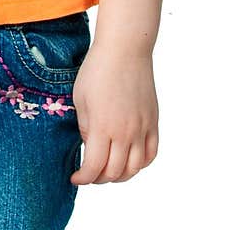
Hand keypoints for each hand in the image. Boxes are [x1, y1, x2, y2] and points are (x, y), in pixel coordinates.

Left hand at [70, 42, 158, 184]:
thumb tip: (90, 146)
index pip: (94, 167)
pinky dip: (140, 164)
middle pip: (115, 172)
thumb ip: (84, 128)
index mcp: (102, 127)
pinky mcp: (153, 122)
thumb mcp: (80, 99)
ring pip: (135, 168)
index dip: (83, 178)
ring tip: (108, 171)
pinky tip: (129, 161)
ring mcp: (143, 128)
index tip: (75, 178)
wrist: (125, 50)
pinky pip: (151, 153)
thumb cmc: (97, 70)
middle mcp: (126, 132)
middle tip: (89, 175)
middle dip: (99, 179)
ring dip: (120, 176)